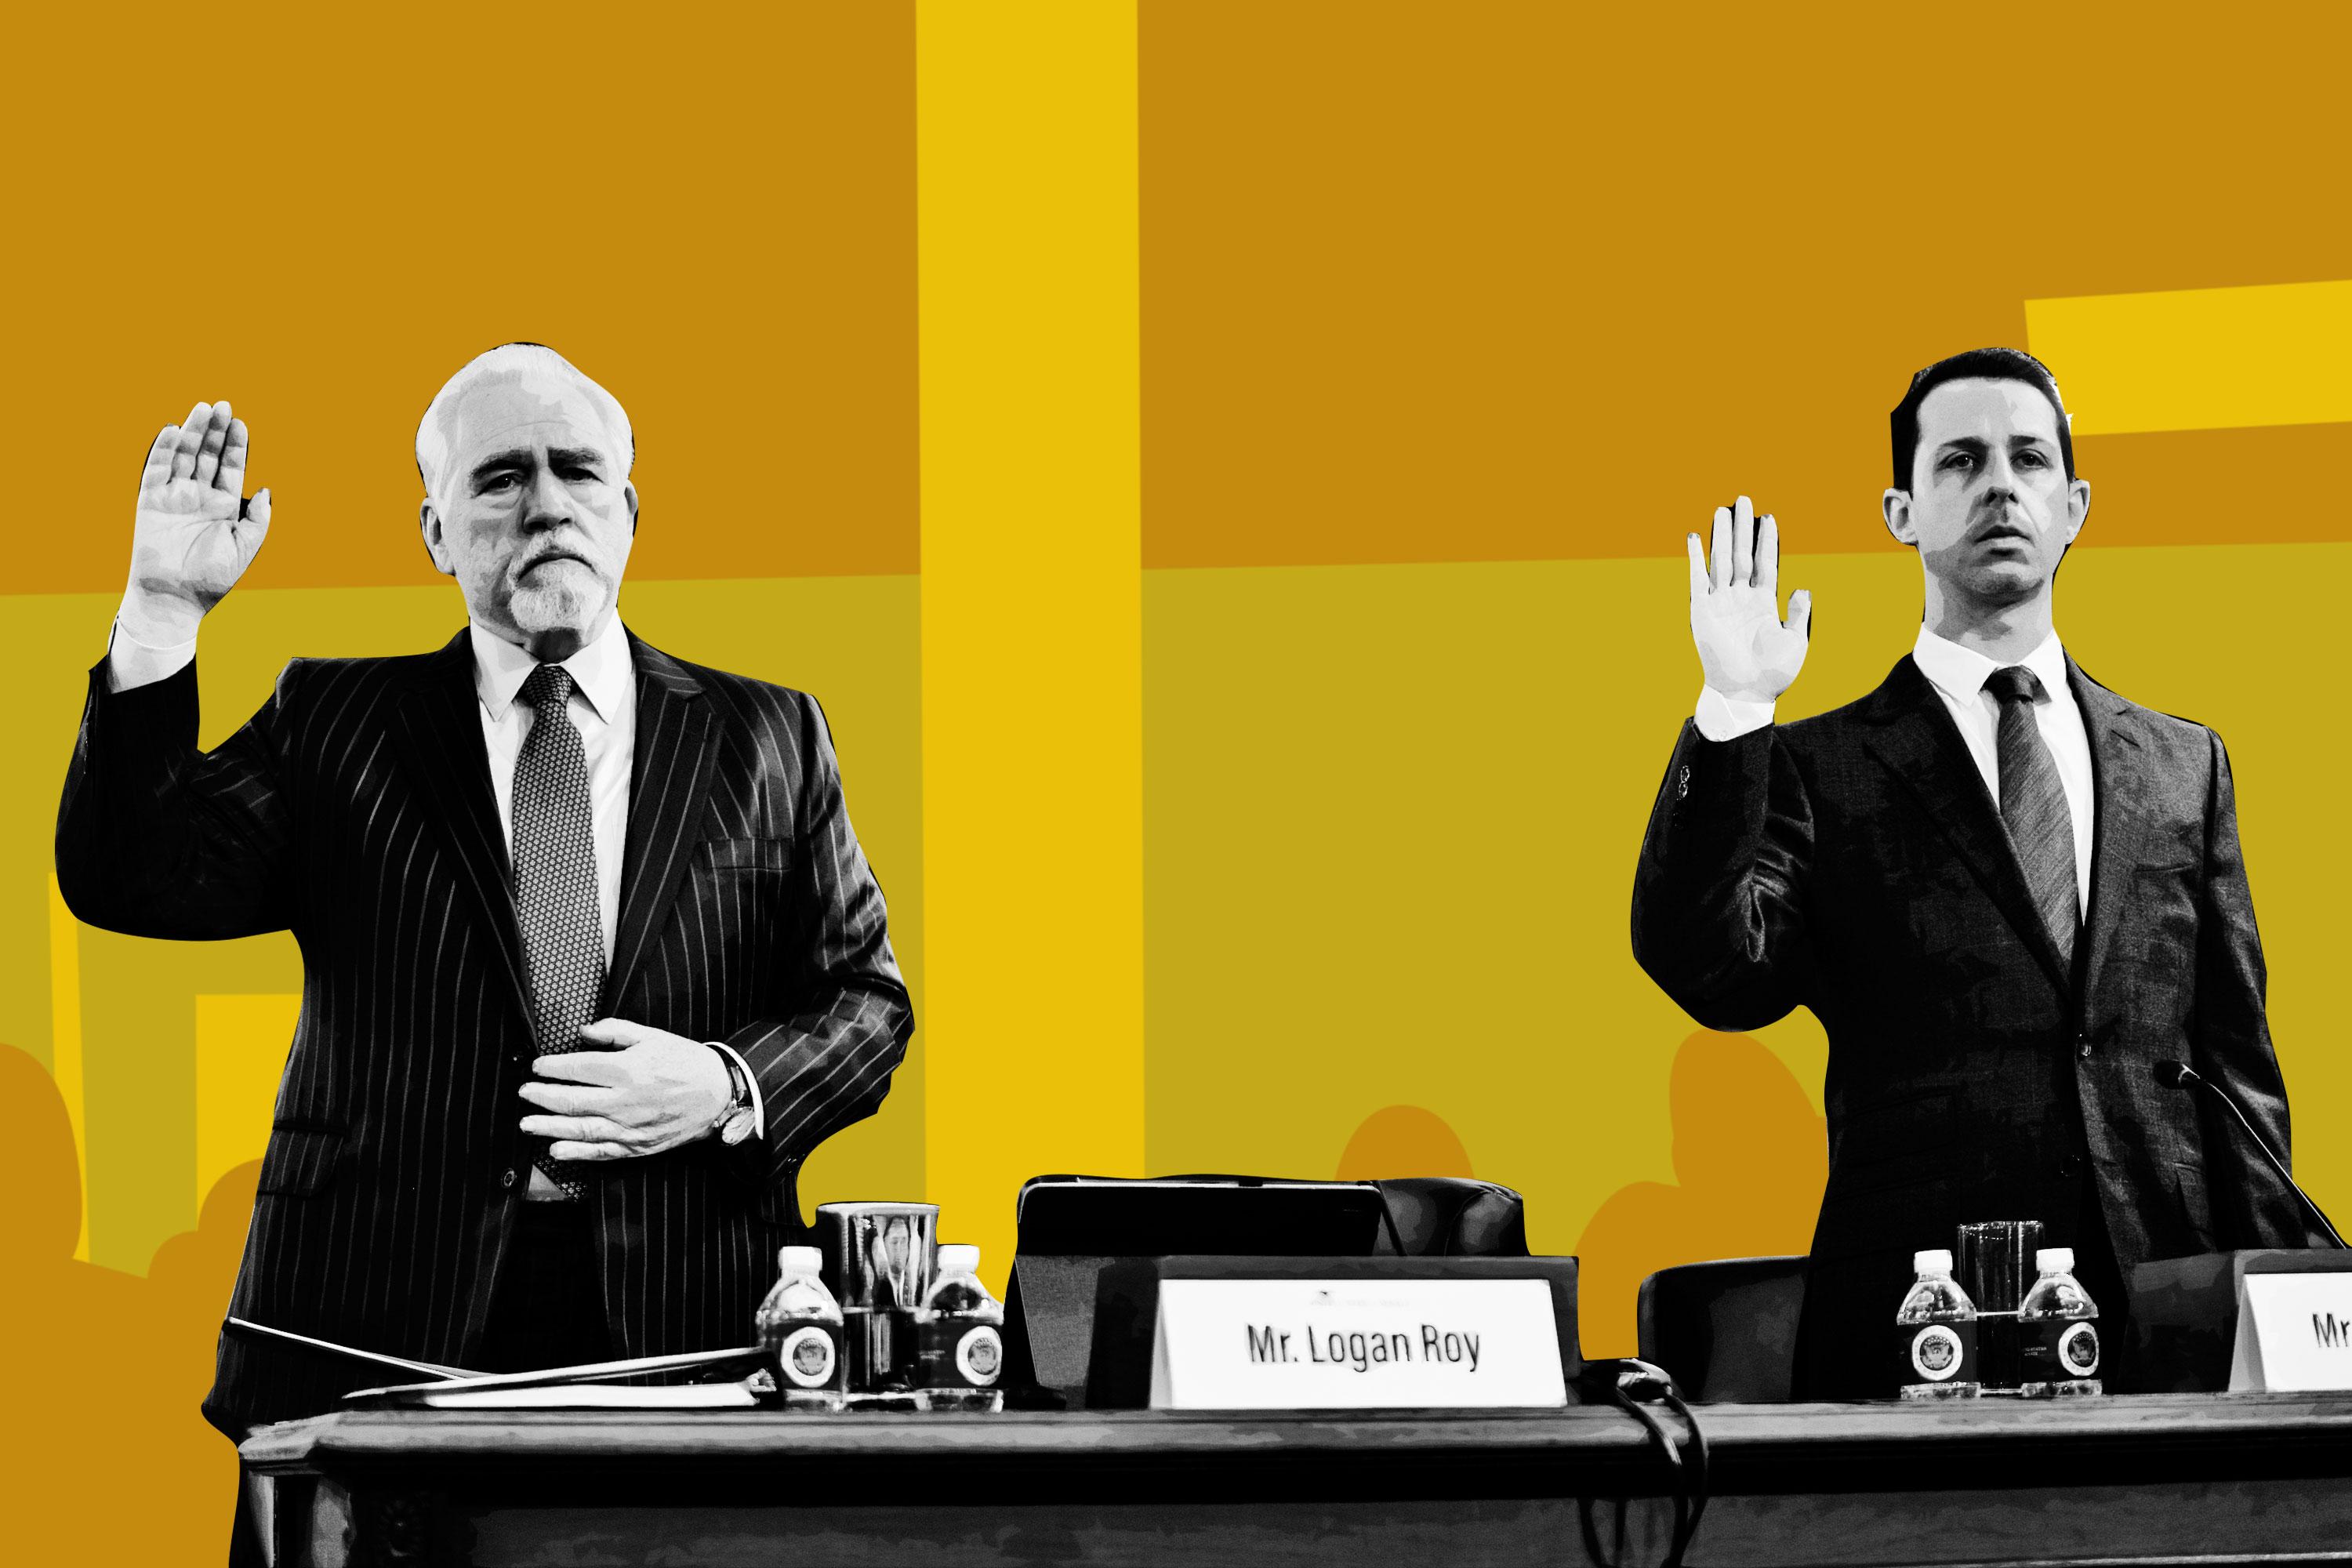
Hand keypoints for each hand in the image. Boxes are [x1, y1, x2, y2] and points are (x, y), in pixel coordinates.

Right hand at [122, 401, 271, 644]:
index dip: (235, 445)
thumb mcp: (244, 547)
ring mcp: (174, 496)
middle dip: (215, 431)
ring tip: (203, 408)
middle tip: (223, 405)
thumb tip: (265, 490)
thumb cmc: (212, 578)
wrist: (174, 598)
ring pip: (183, 456)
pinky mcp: (150, 501)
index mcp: (224, 506)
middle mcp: (199, 497)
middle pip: (207, 455)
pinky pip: (156, 470)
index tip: (240, 423)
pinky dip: (163, 449)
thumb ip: (257, 519)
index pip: (231, 468)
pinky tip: (173, 430)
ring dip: (192, 432)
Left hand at [517, 1018, 733, 1161]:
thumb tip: (583, 1032)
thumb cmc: (685, 1062)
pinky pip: (602, 1152)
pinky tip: (556, 1149)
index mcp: (628, 1070)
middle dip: (543, 1096)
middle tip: (524, 1092)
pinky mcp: (637, 1146)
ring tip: (526, 1124)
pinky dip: (577, 1152)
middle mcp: (625, 1101)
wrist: (718, 1093)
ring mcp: (630, 1127)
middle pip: (572, 1100)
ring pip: (580, 1129)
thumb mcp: (652, 1036)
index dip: (552, 1067)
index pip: (578, 1068)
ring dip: (549, 1127)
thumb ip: (615, 1031)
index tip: (538, 1066)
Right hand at [1687, 495, 1811, 703]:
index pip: (1765, 564)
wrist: (1746, 693)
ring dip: (1722, 536)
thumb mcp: (1796, 641)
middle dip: (1743, 528)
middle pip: (1742, 555)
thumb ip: (1798, 613)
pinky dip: (1695, 559)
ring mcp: (1721, 603)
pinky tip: (1694, 538)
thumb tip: (1802, 588)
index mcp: (1764, 603)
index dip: (1767, 541)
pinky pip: (1697, 580)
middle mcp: (1741, 598)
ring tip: (1723, 510)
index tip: (1769, 517)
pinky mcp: (1702, 612)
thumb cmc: (1773, 673)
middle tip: (1744, 499)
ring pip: (1721, 562)